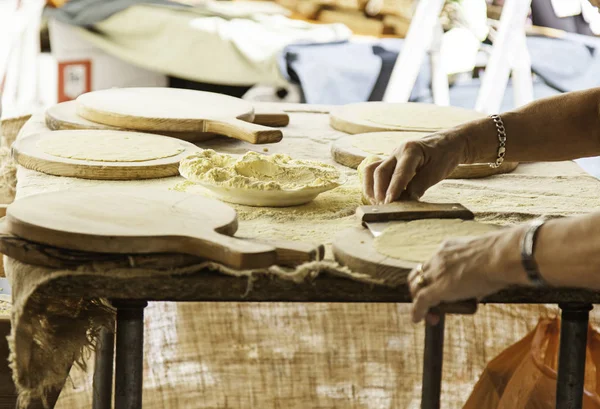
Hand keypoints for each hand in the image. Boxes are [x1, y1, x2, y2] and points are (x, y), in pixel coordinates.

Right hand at [362, 130, 467, 203]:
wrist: (447, 143)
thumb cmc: (445, 156)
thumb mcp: (437, 172)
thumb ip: (419, 185)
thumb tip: (406, 201)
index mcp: (411, 150)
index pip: (399, 173)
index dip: (393, 189)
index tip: (389, 203)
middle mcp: (397, 151)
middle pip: (379, 171)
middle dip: (379, 191)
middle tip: (384, 207)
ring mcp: (391, 156)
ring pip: (371, 170)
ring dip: (371, 188)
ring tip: (377, 203)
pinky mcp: (390, 162)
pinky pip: (374, 172)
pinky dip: (373, 185)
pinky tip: (378, 197)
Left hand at [407, 226, 524, 323]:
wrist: (502, 257)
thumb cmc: (502, 258)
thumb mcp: (484, 261)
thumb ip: (477, 273)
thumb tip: (478, 290)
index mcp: (449, 247)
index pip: (432, 262)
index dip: (431, 277)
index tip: (438, 287)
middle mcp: (438, 257)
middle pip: (420, 274)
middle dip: (421, 288)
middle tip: (429, 302)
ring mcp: (436, 272)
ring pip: (417, 287)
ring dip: (419, 301)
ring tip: (429, 314)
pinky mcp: (437, 288)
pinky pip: (421, 301)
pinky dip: (417, 311)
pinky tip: (417, 319)